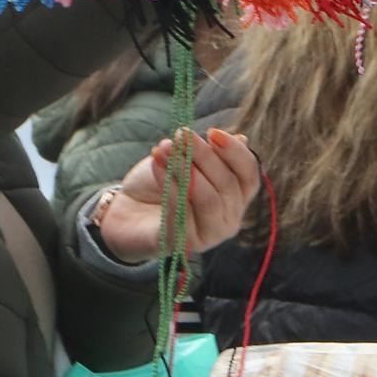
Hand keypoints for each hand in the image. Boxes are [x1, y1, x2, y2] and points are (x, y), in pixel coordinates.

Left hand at [96, 128, 261, 264]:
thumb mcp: (185, 159)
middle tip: (181, 134)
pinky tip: (156, 165)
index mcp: (236, 196)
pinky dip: (169, 186)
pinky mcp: (186, 244)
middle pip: (227, 185)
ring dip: (185, 169)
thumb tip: (242, 139)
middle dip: (204, 156)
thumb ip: (211, 152)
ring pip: (208, 200)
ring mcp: (211, 235)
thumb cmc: (161, 181)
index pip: (248, 175)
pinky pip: (183, 214)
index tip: (212, 132)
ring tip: (164, 148)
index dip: (235, 153)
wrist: (128, 208)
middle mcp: (230, 218)